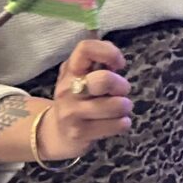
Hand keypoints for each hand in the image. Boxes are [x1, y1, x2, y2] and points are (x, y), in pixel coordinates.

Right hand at [38, 39, 133, 160]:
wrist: (57, 133)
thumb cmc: (79, 99)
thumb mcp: (84, 76)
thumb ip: (99, 62)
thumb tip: (117, 57)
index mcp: (71, 70)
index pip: (86, 48)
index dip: (109, 52)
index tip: (118, 65)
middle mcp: (67, 89)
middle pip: (104, 80)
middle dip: (122, 86)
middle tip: (120, 92)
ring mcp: (71, 112)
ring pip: (116, 105)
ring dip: (125, 107)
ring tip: (118, 110)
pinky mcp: (79, 133)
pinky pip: (118, 125)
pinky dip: (123, 124)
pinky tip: (114, 123)